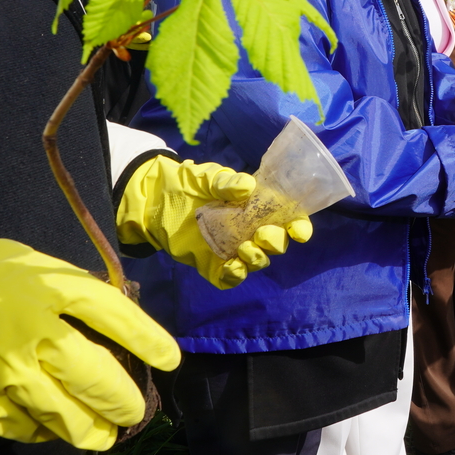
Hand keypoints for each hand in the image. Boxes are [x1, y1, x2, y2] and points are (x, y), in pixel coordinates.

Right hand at [0, 232, 180, 450]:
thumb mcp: (28, 265)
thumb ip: (69, 292)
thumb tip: (116, 325)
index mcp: (47, 288)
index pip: (116, 316)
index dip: (149, 341)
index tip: (169, 360)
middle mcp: (28, 333)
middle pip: (96, 379)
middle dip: (124, 402)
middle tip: (135, 410)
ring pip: (64, 418)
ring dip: (91, 429)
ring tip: (103, 431)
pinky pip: (24, 428)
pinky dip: (44, 429)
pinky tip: (52, 424)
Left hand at [117, 155, 310, 288]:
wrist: (154, 200)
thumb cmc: (188, 183)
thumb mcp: (208, 177)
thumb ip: (226, 181)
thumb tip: (247, 187)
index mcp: (257, 208)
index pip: (288, 220)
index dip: (299, 227)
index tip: (299, 231)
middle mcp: (249, 230)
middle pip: (276, 245)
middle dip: (275, 243)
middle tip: (261, 234)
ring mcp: (232, 248)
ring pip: (256, 262)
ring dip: (257, 259)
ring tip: (244, 248)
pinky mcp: (211, 264)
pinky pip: (230, 278)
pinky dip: (235, 275)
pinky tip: (231, 266)